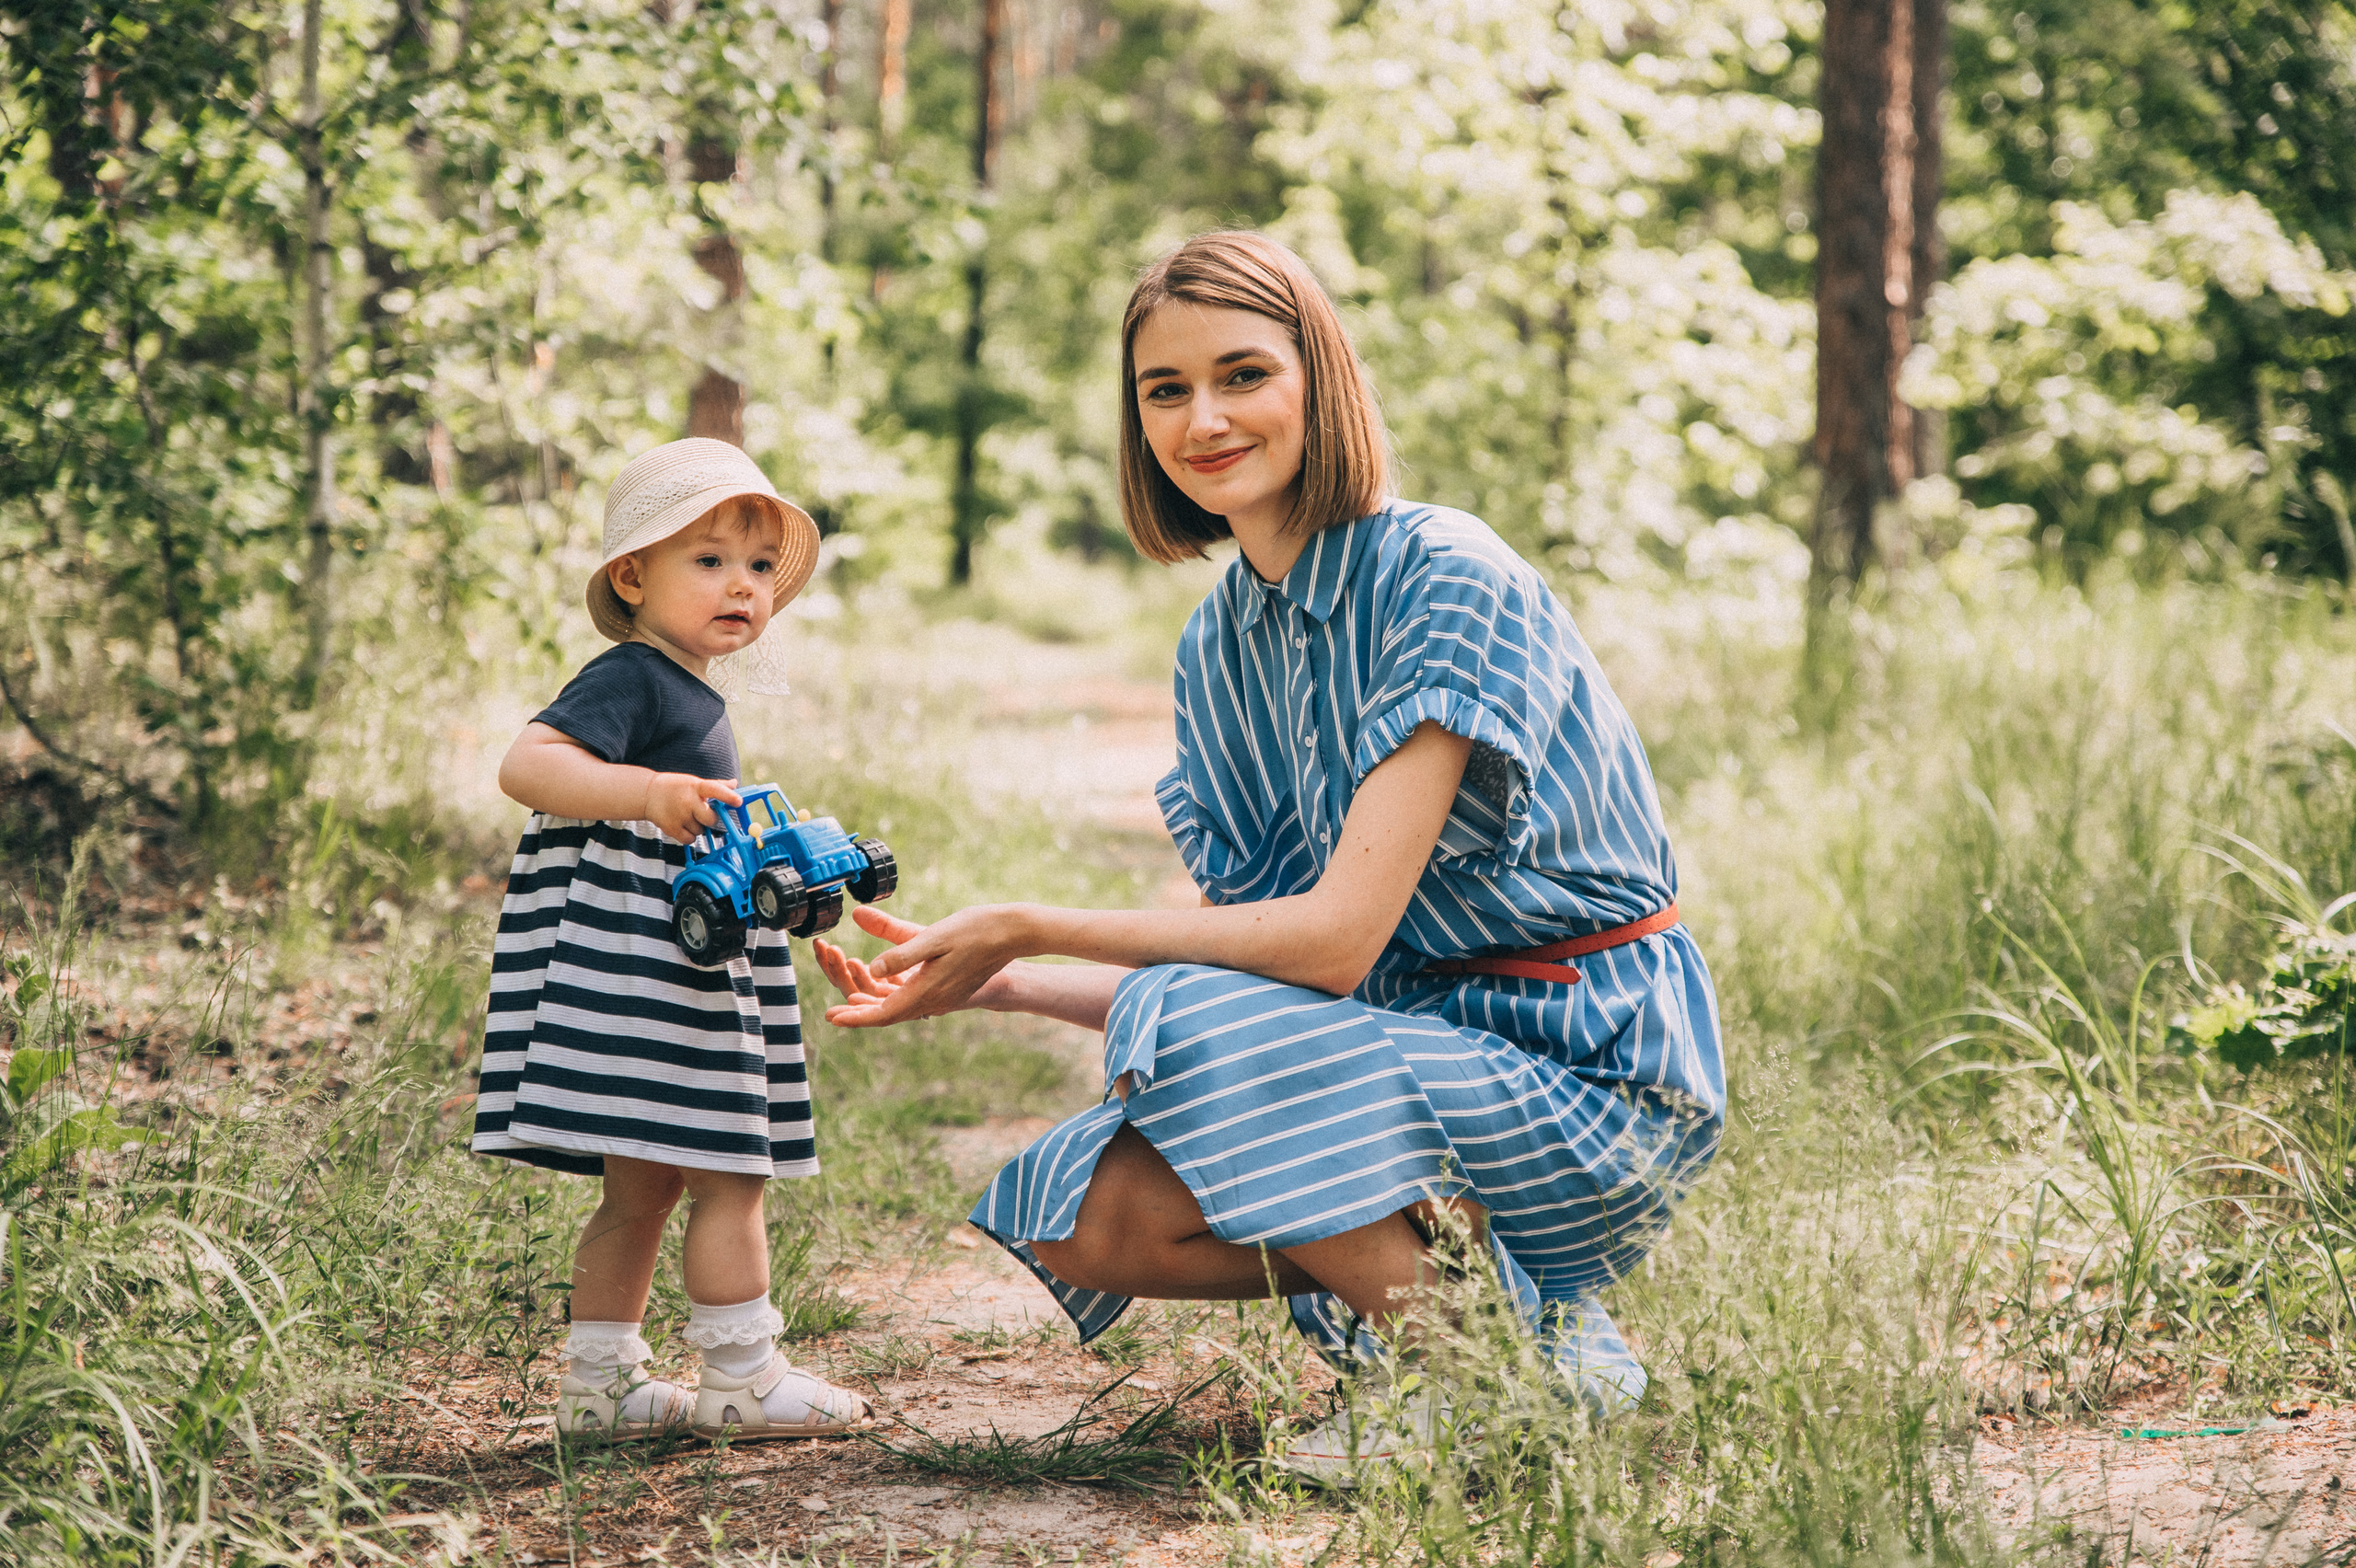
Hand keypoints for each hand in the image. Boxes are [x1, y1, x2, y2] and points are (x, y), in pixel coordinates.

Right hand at [644, 773, 740, 843]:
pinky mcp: (671, 828)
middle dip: (709, 819)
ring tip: (686, 816)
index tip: (738, 801)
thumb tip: (734, 784)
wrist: (647, 794)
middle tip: (701, 813)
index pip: (715, 789)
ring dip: (697, 827)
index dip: (728, 796)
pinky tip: (682, 826)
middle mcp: (688, 800)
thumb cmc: (675, 787)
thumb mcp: (693, 782)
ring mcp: (679, 815)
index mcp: (695, 786)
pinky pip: (690, 839)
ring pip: (700, 830)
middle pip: (711, 819)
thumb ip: (715, 785)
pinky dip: (688, 836)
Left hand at [814, 904, 1027, 1026]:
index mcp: (927, 990)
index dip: (855, 1018)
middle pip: (890, 1015)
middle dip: (860, 1015)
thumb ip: (901, 953)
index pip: (884, 1014)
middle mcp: (935, 1001)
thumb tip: (871, 969)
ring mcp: (944, 997)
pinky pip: (914, 1001)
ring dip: (875, 1006)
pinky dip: (893, 998)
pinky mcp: (949, 989)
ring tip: (850, 1000)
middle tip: (832, 1015)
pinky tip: (884, 987)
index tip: (831, 1019)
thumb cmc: (974, 929)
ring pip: (902, 1009)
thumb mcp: (934, 936)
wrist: (1013, 933)